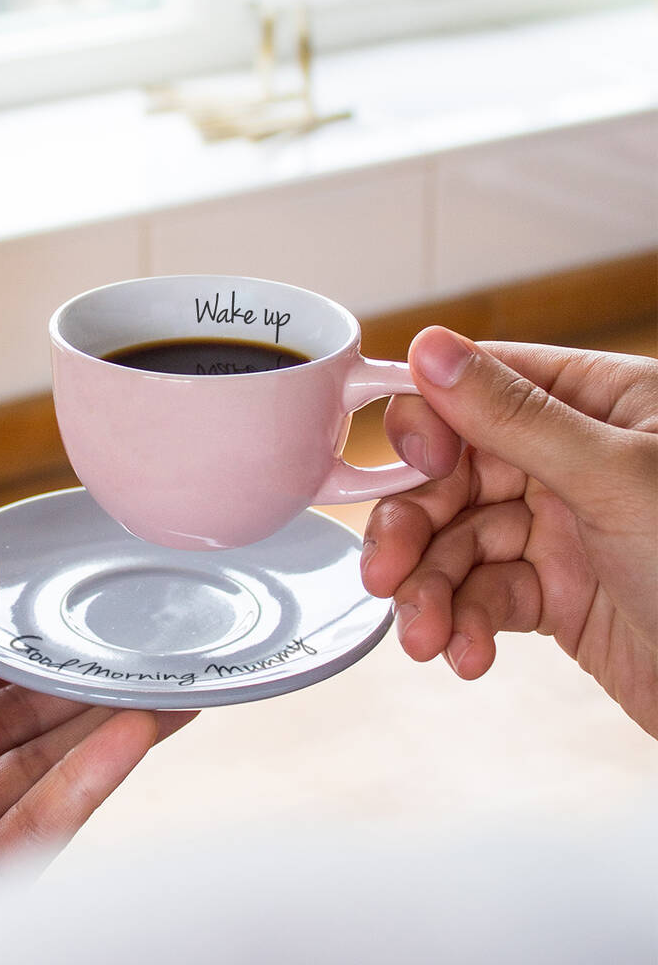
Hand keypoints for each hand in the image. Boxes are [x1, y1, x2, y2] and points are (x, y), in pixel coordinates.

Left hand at [0, 530, 194, 963]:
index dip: (10, 638)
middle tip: (136, 646)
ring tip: (162, 688)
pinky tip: (138, 735)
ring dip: (97, 726)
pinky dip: (91, 776)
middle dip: (69, 684)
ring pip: (36, 761)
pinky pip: (46, 812)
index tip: (67, 608)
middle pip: (4, 715)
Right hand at [361, 327, 657, 736]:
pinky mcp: (559, 594)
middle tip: (385, 570)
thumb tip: (432, 349)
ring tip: (424, 632)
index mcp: (602, 406)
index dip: (430, 423)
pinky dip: (466, 625)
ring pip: (461, 542)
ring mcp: (566, 529)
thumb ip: (514, 415)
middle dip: (415, 528)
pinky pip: (487, 595)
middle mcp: (576, 461)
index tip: (411, 462)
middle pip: (456, 475)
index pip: (483, 387)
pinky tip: (467, 652)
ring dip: (432, 591)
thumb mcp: (616, 478)